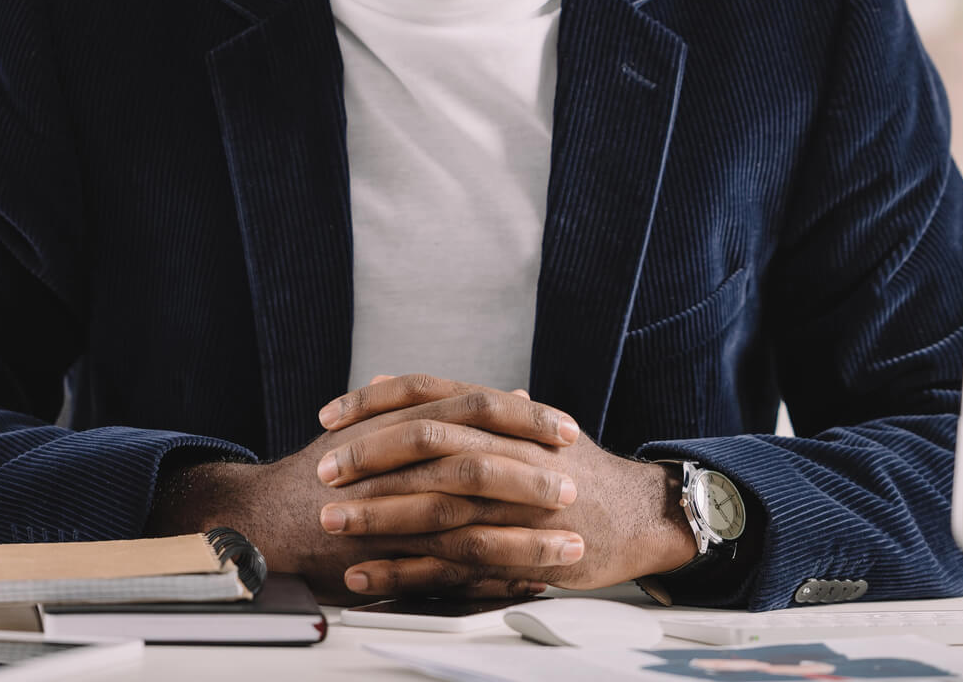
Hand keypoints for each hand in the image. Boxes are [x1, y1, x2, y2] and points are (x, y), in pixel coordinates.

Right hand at [146, 380, 584, 600]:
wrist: (268, 516)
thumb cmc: (332, 469)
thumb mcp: (388, 424)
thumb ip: (457, 408)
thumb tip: (513, 392)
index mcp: (402, 422)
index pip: (474, 408)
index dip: (524, 420)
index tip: (566, 429)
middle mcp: (396, 463)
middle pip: (476, 463)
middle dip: (530, 478)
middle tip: (573, 487)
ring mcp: (389, 513)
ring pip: (468, 524)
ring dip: (524, 539)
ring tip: (569, 548)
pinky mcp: (385, 558)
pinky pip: (445, 572)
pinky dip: (489, 579)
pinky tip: (526, 585)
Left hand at [313, 374, 697, 596]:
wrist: (640, 514)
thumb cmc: (573, 470)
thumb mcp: (524, 425)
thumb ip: (462, 410)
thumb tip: (399, 386)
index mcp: (503, 416)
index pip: (428, 394)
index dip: (374, 403)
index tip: (329, 416)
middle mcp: (508, 449)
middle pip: (428, 443)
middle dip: (368, 457)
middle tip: (322, 472)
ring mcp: (516, 502)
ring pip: (437, 502)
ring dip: (378, 514)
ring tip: (331, 523)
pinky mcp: (521, 552)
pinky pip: (453, 562)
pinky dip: (404, 570)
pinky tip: (365, 575)